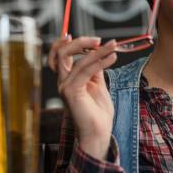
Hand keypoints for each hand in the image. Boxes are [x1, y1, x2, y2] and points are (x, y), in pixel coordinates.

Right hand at [49, 36, 117, 159]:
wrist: (98, 133)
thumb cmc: (98, 112)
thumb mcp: (98, 84)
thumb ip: (95, 68)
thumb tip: (99, 52)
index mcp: (67, 79)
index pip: (58, 54)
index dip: (68, 43)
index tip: (89, 39)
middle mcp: (62, 82)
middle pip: (62, 52)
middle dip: (81, 42)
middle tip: (99, 40)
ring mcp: (65, 87)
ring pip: (78, 60)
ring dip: (98, 50)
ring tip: (114, 47)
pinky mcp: (72, 92)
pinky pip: (86, 70)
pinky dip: (100, 61)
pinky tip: (112, 58)